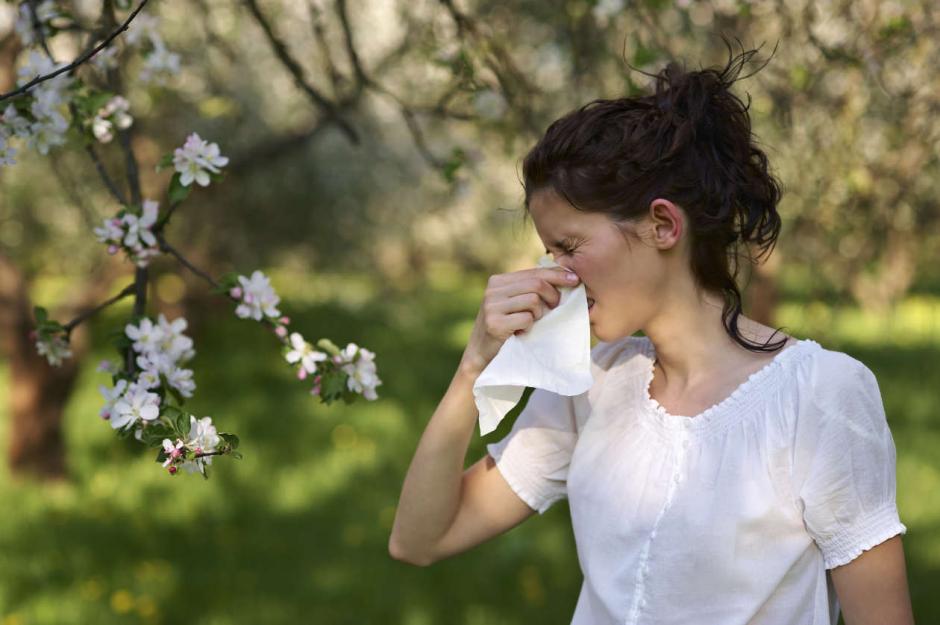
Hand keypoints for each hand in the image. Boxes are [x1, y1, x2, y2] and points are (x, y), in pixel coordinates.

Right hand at [459, 266, 579, 375]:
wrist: (481, 356)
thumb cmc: (506, 329)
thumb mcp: (515, 304)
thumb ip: (531, 291)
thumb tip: (566, 278)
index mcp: (499, 281)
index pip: (533, 272)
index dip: (556, 275)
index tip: (575, 279)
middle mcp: (493, 290)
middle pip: (536, 284)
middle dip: (552, 296)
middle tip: (554, 308)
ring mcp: (492, 306)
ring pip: (533, 300)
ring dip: (539, 314)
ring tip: (531, 323)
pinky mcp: (494, 323)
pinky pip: (526, 318)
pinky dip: (530, 326)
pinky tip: (521, 332)